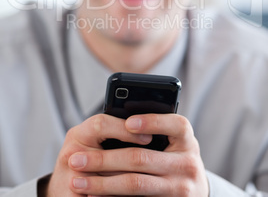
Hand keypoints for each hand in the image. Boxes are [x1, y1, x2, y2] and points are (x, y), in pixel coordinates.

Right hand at [46, 113, 151, 196]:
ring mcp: (70, 177)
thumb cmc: (84, 161)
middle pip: (106, 155)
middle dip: (133, 160)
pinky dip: (120, 196)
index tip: (147, 136)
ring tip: (151, 180)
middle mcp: (71, 153)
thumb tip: (148, 131)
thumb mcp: (94, 142)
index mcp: (79, 134)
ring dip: (130, 182)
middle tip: (154, 161)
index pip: (101, 124)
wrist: (63, 189)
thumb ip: (114, 135)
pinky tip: (136, 194)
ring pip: (107, 179)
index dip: (125, 130)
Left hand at [66, 113, 208, 195]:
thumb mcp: (172, 141)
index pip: (176, 125)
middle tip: (76, 159)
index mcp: (187, 140)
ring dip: (101, 183)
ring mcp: (181, 189)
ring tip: (77, 180)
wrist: (193, 192)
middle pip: (142, 158)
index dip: (152, 121)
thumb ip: (155, 130)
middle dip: (104, 159)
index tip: (128, 123)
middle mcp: (188, 164)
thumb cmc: (174, 158)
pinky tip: (93, 196)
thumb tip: (121, 121)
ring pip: (134, 183)